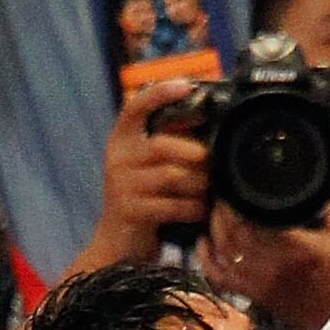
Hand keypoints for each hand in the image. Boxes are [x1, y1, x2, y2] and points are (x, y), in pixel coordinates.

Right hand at [78, 93, 213, 267]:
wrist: (118, 244)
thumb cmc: (144, 198)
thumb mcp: (149, 166)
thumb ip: (170, 142)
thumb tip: (208, 117)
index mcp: (121, 140)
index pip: (135, 107)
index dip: (159, 93)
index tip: (186, 85)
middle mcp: (117, 158)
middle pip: (162, 146)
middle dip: (194, 155)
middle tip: (212, 164)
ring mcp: (120, 185)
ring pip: (171, 176)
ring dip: (198, 184)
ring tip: (208, 192)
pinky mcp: (129, 211)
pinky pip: (170, 205)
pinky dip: (191, 208)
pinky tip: (200, 211)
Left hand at [200, 195, 329, 329]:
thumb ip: (326, 202)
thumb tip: (314, 176)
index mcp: (295, 246)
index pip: (254, 218)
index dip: (237, 200)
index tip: (235, 183)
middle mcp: (273, 265)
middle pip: (232, 232)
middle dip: (222, 209)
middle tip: (224, 193)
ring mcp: (260, 282)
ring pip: (222, 251)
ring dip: (214, 227)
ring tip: (217, 210)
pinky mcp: (254, 295)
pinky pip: (219, 277)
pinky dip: (206, 259)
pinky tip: (205, 241)